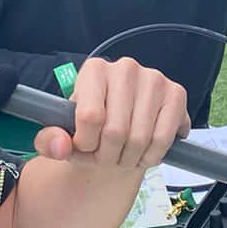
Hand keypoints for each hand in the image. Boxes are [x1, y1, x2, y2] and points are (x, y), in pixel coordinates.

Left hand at [34, 57, 188, 170]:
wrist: (120, 131)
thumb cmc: (90, 129)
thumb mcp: (62, 134)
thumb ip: (49, 141)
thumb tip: (61, 146)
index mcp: (94, 69)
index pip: (89, 116)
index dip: (85, 144)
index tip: (85, 147)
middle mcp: (125, 67)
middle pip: (116, 131)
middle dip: (108, 156)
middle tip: (106, 158)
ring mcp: (154, 78)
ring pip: (140, 138)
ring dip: (129, 160)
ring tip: (123, 156)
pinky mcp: (177, 94)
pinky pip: (164, 139)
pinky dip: (152, 156)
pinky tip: (144, 153)